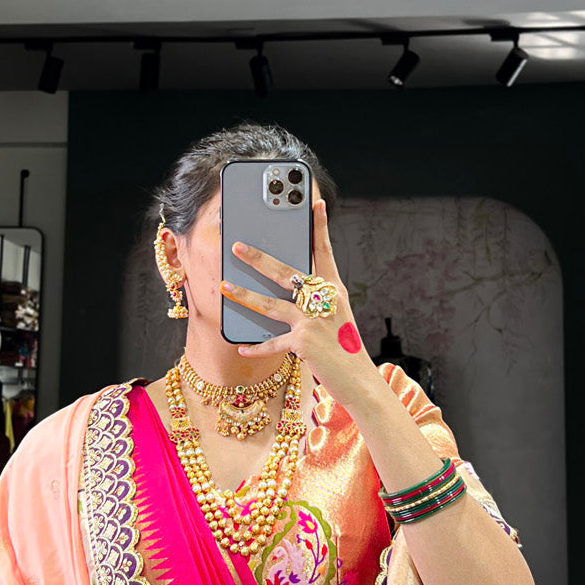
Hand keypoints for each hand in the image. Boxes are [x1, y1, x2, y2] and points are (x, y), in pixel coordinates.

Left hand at [221, 197, 378, 408]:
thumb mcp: (336, 317)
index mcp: (334, 290)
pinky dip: (257, 347)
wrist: (359, 380)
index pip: (325, 252)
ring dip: (244, 295)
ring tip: (224, 286)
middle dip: (259, 258)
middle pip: (286, 273)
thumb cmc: (345, 348)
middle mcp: (324, 301)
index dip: (320, 228)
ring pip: (271, 304)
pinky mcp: (304, 343)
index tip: (315, 204)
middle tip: (238, 245)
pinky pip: (273, 343)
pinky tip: (241, 347)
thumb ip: (316, 301)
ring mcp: (313, 320)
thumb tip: (290, 288)